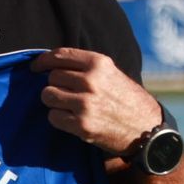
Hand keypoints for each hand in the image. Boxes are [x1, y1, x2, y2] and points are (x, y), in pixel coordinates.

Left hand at [31, 48, 161, 153]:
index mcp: (99, 64)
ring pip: (48, 95)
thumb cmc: (126, 99)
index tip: (36, 67)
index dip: (43, 60)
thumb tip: (51, 64)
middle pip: (52, 77)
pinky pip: (53, 116)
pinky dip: (58, 118)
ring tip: (67, 105)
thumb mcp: (111, 74)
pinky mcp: (81, 124)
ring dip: (53, 101)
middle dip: (55, 84)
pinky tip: (71, 119)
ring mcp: (85, 103)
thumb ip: (86, 67)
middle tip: (66, 93)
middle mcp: (91, 81)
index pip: (60, 55)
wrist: (147, 128)